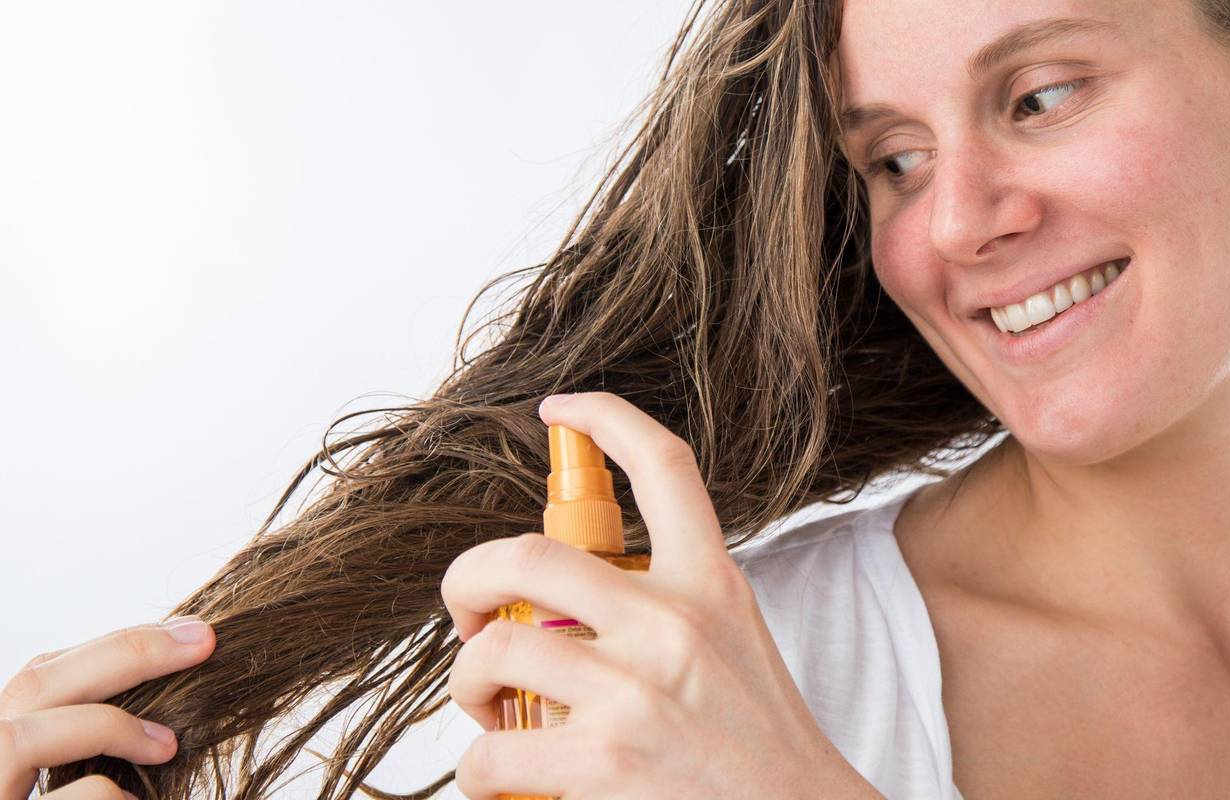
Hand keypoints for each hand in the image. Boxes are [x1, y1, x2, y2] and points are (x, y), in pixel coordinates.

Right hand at [0, 617, 215, 799]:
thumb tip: (171, 689)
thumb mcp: (73, 770)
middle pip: (33, 684)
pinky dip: (104, 795)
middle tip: (203, 640)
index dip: (114, 646)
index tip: (188, 631)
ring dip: (108, 729)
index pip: (43, 675)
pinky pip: (64, 798)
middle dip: (124, 654)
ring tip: (168, 747)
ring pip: (23, 740)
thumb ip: (93, 735)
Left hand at [442, 392, 881, 798]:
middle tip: (465, 612)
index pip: (664, 466)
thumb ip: (666, 601)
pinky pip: (489, 751)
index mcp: (711, 582)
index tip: (560, 410)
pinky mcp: (605, 761)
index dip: (604, 418)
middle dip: (466, 578)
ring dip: (466, 681)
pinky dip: (476, 764)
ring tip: (487, 706)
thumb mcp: (731, 638)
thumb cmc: (757, 737)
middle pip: (527, 556)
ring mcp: (636, 691)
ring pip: (492, 652)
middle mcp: (672, 623)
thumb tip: (569, 590)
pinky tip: (497, 769)